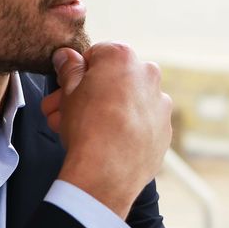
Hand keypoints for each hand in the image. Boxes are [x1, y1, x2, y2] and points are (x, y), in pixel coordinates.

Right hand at [40, 43, 172, 218]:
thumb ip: (69, 69)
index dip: (77, 73)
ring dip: (106, 111)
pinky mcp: (164, 129)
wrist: (107, 172)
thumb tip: (67, 57)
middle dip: (87, 94)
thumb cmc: (87, 127)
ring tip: (80, 133)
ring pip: (127, 101)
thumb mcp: (68, 92)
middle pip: (112, 79)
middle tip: (63, 113)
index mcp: (123, 58)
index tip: (66, 88)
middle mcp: (148, 74)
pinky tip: (105, 143)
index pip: (96, 55)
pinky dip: (126, 129)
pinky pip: (141, 123)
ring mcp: (160, 103)